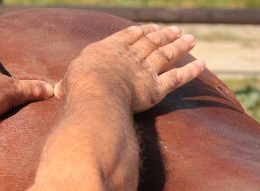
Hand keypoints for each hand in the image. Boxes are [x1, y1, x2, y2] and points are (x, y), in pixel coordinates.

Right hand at [56, 24, 204, 112]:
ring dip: (179, 45)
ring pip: (166, 54)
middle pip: (150, 42)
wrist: (94, 93)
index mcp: (109, 50)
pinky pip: (177, 78)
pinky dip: (191, 71)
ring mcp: (144, 70)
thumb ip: (66, 84)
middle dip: (163, 34)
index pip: (128, 37)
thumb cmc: (77, 88)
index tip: (149, 28)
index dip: (140, 31)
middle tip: (174, 29)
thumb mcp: (67, 82)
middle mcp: (129, 56)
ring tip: (190, 38)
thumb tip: (56, 90)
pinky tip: (203, 64)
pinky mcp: (155, 88)